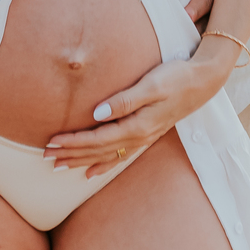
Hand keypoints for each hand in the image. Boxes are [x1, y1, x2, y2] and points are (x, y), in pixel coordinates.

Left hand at [43, 37, 239, 179]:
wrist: (204, 81)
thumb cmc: (177, 77)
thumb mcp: (152, 83)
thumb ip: (125, 99)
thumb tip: (96, 113)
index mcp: (137, 125)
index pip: (97, 138)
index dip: (73, 142)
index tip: (51, 142)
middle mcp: (139, 137)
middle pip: (98, 150)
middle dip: (71, 154)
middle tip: (46, 157)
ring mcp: (143, 139)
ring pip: (106, 156)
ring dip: (81, 161)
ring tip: (59, 167)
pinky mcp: (146, 135)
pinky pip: (120, 156)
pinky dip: (103, 165)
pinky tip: (90, 172)